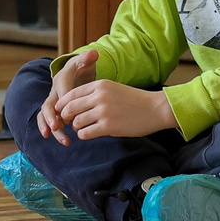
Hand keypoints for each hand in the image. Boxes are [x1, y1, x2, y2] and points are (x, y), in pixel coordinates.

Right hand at [39, 49, 97, 143]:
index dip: (64, 100)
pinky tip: (66, 141)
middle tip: (57, 127)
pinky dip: (57, 132)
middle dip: (51, 117)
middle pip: (49, 106)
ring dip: (54, 129)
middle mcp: (54, 91)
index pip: (61, 90)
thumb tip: (93, 54)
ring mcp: (54, 102)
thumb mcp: (85, 61)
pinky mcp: (57, 111)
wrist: (77, 71)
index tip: (69, 110)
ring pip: (48, 117)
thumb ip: (87, 58)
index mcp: (61, 79)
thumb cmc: (82, 67)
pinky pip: (52, 122)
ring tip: (65, 141)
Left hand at [50, 70, 176, 142]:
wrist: (156, 109)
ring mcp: (103, 111)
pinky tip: (89, 134)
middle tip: (69, 122)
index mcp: (100, 85)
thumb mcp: (113, 89)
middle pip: (70, 108)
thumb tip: (73, 105)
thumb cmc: (135, 101)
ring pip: (76, 121)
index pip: (71, 94)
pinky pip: (85, 133)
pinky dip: (83, 135)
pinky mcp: (108, 126)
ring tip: (82, 128)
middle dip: (65, 117)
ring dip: (76, 127)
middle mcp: (99, 96)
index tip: (64, 112)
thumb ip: (95, 94)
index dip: (63, 105)